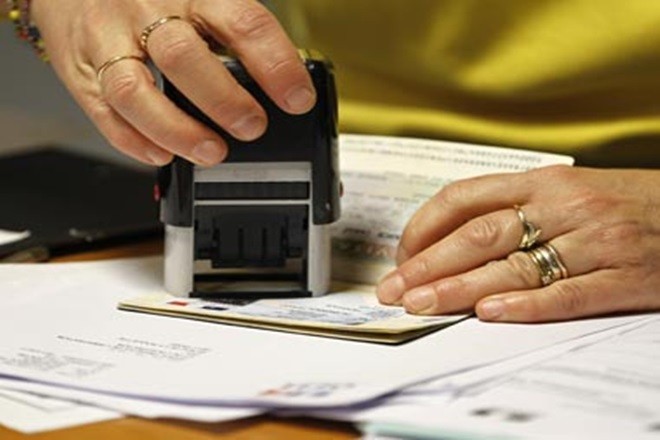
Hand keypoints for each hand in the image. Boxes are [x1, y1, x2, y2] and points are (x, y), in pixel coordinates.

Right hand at [30, 0, 315, 165]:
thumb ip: (232, 30)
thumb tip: (282, 80)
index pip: (242, 24)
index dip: (275, 65)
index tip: (297, 98)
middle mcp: (145, 10)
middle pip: (183, 57)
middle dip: (224, 101)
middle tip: (252, 127)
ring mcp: (108, 40)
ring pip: (135, 91)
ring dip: (177, 130)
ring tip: (211, 151)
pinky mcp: (81, 70)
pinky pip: (104, 112)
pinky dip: (135, 141)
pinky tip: (162, 154)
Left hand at [376, 165, 659, 321]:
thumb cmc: (625, 202)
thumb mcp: (566, 188)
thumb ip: (514, 207)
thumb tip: (451, 236)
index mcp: (543, 180)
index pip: (465, 198)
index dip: (425, 226)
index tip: (402, 255)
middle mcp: (563, 207)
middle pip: (479, 235)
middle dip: (428, 265)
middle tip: (395, 289)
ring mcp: (594, 242)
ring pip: (513, 266)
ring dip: (459, 289)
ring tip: (422, 305)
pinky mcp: (623, 277)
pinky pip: (567, 294)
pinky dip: (525, 305)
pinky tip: (489, 314)